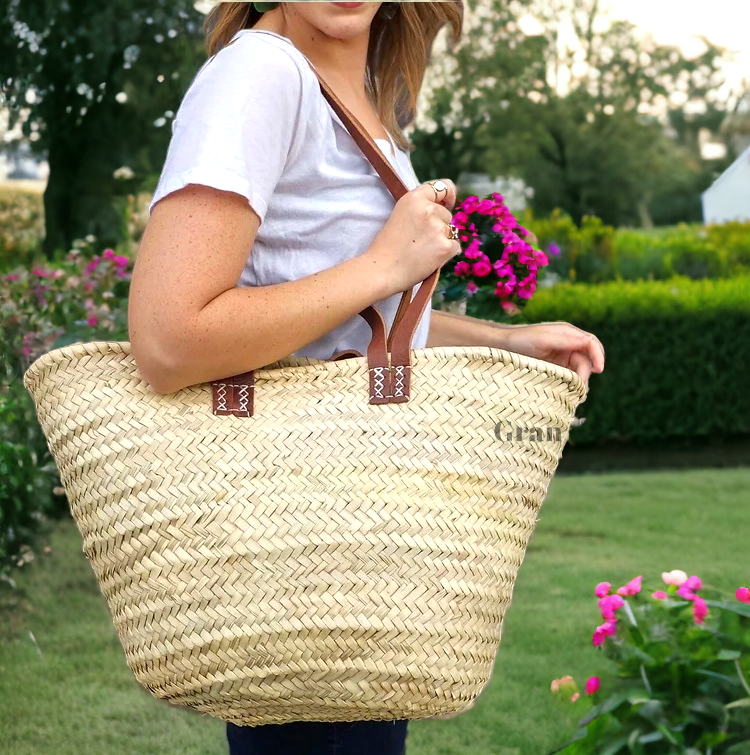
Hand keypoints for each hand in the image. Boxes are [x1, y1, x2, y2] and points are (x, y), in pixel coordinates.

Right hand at [363, 178, 461, 296]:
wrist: (381, 270)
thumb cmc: (385, 247)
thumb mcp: (399, 216)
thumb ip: (419, 210)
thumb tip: (442, 210)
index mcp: (414, 198)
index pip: (441, 187)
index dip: (448, 195)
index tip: (448, 203)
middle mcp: (428, 209)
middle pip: (447, 215)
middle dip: (439, 226)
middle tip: (419, 241)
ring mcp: (438, 228)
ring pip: (451, 232)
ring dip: (442, 241)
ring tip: (421, 251)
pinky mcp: (445, 246)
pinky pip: (454, 247)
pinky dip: (446, 254)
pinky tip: (429, 259)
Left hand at [503, 322, 604, 387]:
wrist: (500, 347)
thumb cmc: (520, 340)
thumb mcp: (543, 339)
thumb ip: (566, 340)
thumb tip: (589, 342)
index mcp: (568, 333)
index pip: (591, 344)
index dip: (598, 356)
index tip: (599, 371)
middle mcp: (568, 345)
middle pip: (587, 361)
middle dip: (585, 374)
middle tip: (578, 389)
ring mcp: (561, 357)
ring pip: (579, 371)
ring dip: (578, 382)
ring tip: (572, 394)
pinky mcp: (555, 369)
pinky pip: (568, 378)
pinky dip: (570, 386)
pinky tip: (566, 393)